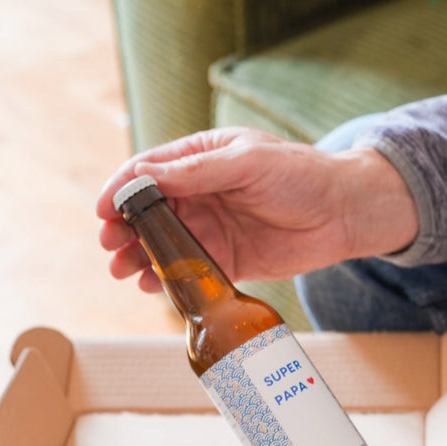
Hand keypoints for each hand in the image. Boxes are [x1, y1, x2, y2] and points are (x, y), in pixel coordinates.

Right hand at [97, 127, 417, 292]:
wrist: (343, 213)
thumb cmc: (300, 175)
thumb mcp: (247, 162)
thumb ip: (197, 171)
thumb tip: (146, 178)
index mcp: (201, 158)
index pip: (149, 172)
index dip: (122, 191)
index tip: (104, 212)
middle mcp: (201, 193)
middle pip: (149, 212)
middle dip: (125, 230)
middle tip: (111, 248)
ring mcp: (212, 228)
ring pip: (164, 245)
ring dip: (140, 257)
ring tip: (124, 271)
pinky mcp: (227, 260)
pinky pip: (189, 271)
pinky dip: (168, 280)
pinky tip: (152, 286)